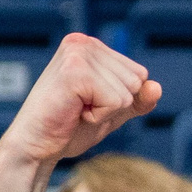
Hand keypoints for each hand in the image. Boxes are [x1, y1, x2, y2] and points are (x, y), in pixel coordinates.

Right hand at [0, 35, 158, 191]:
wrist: (35, 149)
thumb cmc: (68, 128)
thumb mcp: (113, 111)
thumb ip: (139, 99)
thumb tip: (156, 87)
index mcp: (89, 46)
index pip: (139, 73)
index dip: (119, 98)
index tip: (86, 103)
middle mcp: (82, 42)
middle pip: (136, 79)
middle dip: (114, 104)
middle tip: (79, 109)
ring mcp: (77, 55)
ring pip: (128, 91)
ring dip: (106, 111)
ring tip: (75, 110)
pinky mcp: (75, 73)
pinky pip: (117, 101)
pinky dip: (99, 116)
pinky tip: (74, 113)